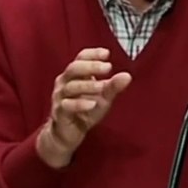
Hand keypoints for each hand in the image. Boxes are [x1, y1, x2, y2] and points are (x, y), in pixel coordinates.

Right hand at [36, 48, 131, 167]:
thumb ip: (113, 86)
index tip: (107, 53)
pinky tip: (92, 104)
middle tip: (108, 67)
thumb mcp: (103, 98)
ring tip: (102, 86)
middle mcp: (64, 83)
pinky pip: (67, 105)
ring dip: (87, 85)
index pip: (80, 58)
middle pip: (74, 69)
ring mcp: (60, 97)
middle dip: (91, 66)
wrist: (68, 134)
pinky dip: (79, 104)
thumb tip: (127, 75)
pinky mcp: (59, 113)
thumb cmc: (85, 110)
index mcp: (74, 75)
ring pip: (70, 87)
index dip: (92, 54)